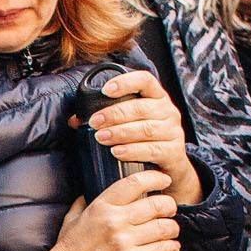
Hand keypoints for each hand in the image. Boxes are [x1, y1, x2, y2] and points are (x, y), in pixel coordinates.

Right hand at [28, 168, 181, 250]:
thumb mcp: (73, 219)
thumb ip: (83, 203)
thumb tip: (88, 192)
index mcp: (102, 207)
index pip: (135, 183)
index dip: (155, 178)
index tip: (164, 180)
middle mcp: (115, 221)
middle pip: (157, 204)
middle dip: (169, 206)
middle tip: (170, 210)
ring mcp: (124, 241)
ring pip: (164, 227)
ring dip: (172, 229)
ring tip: (170, 231)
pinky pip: (162, 249)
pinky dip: (171, 248)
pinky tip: (170, 247)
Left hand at [83, 70, 204, 203]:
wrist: (170, 170)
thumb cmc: (145, 142)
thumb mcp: (130, 125)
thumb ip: (106, 119)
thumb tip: (75, 120)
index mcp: (156, 97)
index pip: (145, 80)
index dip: (126, 82)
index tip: (105, 90)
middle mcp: (168, 111)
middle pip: (141, 107)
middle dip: (114, 114)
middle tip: (94, 123)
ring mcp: (174, 131)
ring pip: (146, 128)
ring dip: (121, 132)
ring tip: (102, 138)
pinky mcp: (174, 152)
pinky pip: (152, 149)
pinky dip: (133, 151)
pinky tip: (117, 152)